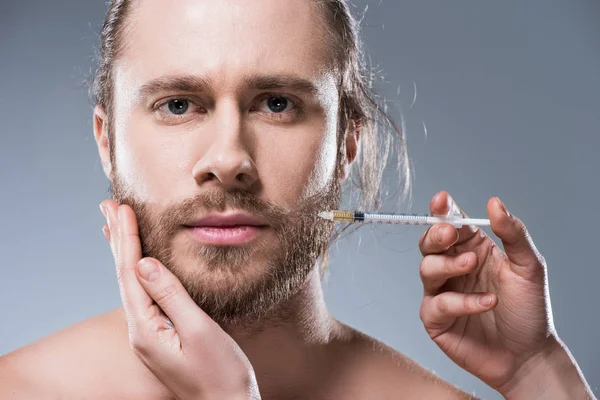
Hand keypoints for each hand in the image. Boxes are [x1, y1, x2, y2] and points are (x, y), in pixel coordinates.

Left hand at [100, 200, 260, 399]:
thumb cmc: (220, 373)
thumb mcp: (198, 331)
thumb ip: (171, 295)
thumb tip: (146, 264)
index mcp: (146, 329)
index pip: (131, 274)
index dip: (127, 239)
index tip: (122, 209)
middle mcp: (141, 331)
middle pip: (124, 276)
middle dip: (117, 239)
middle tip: (107, 206)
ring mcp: (149, 334)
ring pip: (131, 284)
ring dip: (123, 252)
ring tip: (113, 226)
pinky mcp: (160, 335)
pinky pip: (143, 294)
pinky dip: (136, 271)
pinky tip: (136, 264)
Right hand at [418, 191, 556, 393]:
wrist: (528, 355)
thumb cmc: (527, 310)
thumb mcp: (529, 267)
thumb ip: (513, 234)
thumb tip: (494, 203)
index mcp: (473, 249)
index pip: (451, 223)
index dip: (441, 210)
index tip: (441, 200)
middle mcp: (453, 268)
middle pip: (428, 243)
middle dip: (435, 235)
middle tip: (450, 235)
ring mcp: (442, 293)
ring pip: (426, 269)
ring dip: (448, 265)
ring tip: (473, 266)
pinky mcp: (436, 319)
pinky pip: (437, 304)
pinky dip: (461, 302)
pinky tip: (487, 303)